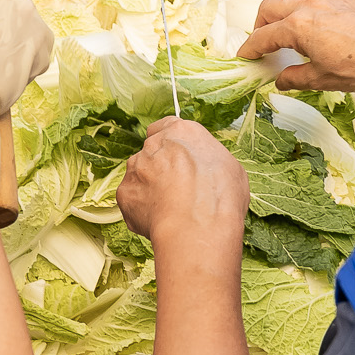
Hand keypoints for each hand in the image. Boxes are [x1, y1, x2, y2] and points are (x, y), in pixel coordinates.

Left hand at [120, 119, 248, 265]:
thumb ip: (208, 160)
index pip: (166, 127)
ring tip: (170, 209)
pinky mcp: (124, 193)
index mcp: (181, 133)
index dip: (171, 144)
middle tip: (178, 189)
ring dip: (150, 188)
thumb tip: (206, 169)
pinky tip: (160, 220)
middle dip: (160, 168)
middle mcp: (154, 145)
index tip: (178, 157)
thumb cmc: (219, 199)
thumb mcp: (230, 168)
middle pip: (151, 152)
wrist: (197, 227)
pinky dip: (141, 210)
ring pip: (139, 176)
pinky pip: (131, 200)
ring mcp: (135, 168)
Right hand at [238, 0, 354, 92]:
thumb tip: (280, 81)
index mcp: (296, 27)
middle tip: (263, 44)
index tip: (245, 58)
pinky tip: (316, 4)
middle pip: (269, 9)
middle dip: (260, 26)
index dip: (250, 49)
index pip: (262, 37)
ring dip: (283, 8)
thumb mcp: (320, 80)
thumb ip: (294, 78)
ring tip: (286, 24)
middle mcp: (307, 6)